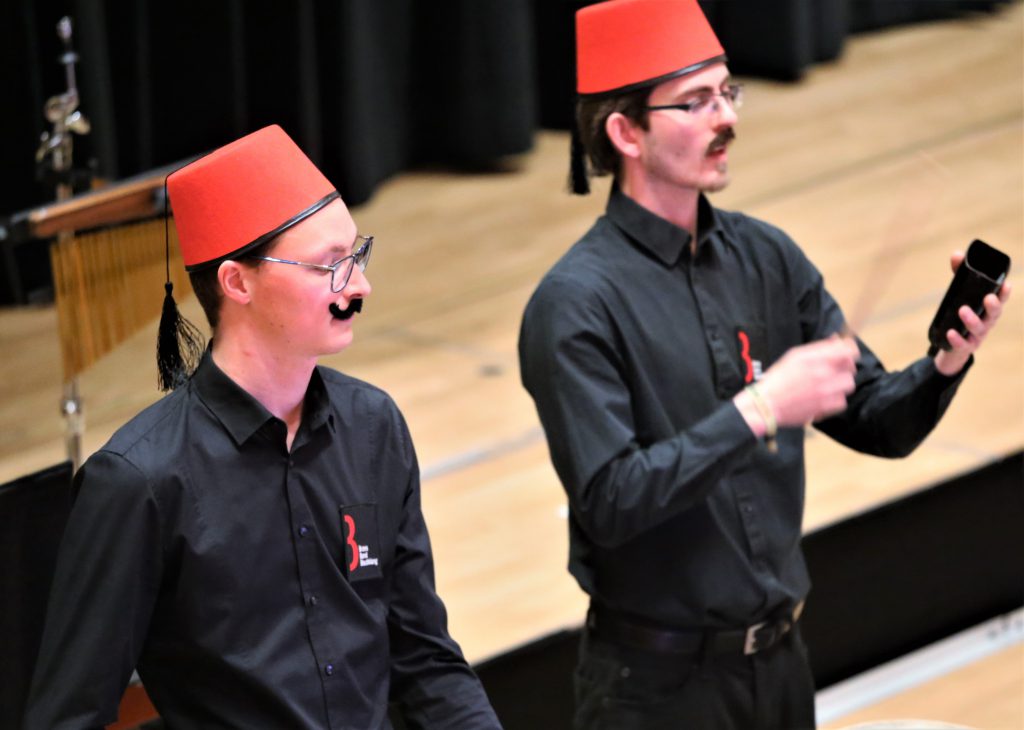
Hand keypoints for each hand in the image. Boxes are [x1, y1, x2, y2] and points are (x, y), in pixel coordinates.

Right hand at [734, 335, 859, 434]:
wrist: (767, 404)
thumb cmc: (778, 380)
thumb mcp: (794, 356)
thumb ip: (818, 348)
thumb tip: (836, 340)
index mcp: (814, 358)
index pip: (848, 350)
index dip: (849, 350)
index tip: (846, 352)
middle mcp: (822, 373)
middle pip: (850, 368)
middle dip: (844, 367)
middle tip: (833, 370)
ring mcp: (826, 392)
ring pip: (848, 385)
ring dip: (840, 384)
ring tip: (826, 385)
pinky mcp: (825, 408)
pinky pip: (842, 402)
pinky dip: (835, 399)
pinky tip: (823, 397)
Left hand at [933, 250, 1011, 375]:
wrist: (953, 346)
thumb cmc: (961, 316)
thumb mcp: (961, 295)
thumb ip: (960, 275)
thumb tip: (957, 254)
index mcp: (988, 309)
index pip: (1000, 300)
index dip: (1004, 293)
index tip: (1006, 284)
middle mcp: (987, 322)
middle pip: (994, 315)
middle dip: (993, 306)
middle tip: (987, 298)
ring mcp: (977, 336)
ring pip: (979, 329)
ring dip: (972, 320)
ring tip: (962, 311)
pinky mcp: (965, 347)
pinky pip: (963, 344)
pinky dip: (957, 339)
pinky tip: (951, 333)